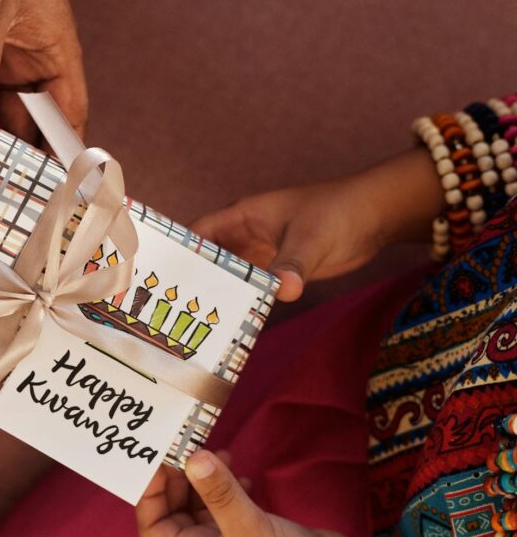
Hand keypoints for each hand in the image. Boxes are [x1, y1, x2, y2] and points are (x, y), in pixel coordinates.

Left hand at [136, 450, 392, 536]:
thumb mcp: (250, 529)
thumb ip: (220, 493)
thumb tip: (192, 457)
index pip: (153, 526)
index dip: (149, 495)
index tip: (158, 461)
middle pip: (175, 509)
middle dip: (177, 478)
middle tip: (187, 446)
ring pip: (203, 501)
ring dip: (204, 477)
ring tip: (216, 452)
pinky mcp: (253, 527)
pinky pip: (228, 501)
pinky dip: (229, 483)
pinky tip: (242, 472)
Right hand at [191, 148, 442, 300]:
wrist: (377, 216)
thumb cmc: (340, 212)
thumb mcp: (312, 238)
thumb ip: (293, 263)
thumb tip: (284, 291)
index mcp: (243, 217)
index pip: (198, 234)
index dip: (178, 252)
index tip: (158, 278)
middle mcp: (245, 235)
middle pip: (208, 259)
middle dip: (192, 280)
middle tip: (169, 311)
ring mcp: (262, 253)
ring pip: (229, 276)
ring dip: (216, 295)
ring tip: (192, 324)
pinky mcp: (279, 270)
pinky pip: (251, 288)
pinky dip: (242, 303)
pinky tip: (230, 324)